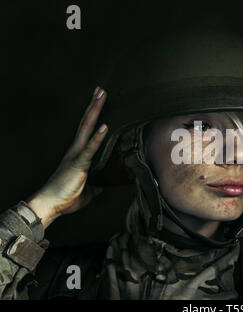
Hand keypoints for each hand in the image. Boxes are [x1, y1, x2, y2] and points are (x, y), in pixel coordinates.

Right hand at [27, 87, 107, 227]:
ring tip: (101, 96)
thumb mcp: (87, 191)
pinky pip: (90, 148)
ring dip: (95, 111)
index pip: (88, 130)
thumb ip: (95, 186)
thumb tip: (103, 186)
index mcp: (78, 155)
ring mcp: (77, 155)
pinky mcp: (79, 164)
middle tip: (101, 90)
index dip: (94, 116)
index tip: (99, 102)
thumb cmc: (66, 197)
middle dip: (94, 106)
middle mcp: (76, 150)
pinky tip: (105, 126)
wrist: (50, 204)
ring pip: (88, 128)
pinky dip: (98, 137)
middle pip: (86, 122)